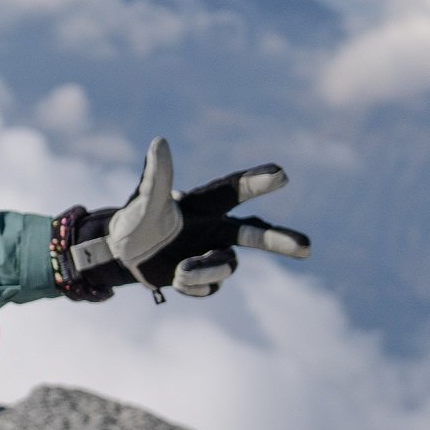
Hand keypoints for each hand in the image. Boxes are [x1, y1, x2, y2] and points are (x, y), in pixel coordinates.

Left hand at [52, 141, 311, 300]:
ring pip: (227, 267)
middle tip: (307, 248)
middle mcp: (215, 229)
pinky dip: (194, 286)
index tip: (281, 174)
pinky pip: (211, 287)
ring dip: (207, 271)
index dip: (256, 182)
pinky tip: (177, 280)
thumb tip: (160, 141)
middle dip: (280, 240)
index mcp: (203, 205)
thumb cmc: (135, 219)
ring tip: (181, 272)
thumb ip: (157, 175)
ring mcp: (212, 254)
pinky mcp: (204, 278)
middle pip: (254, 234)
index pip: (233, 190)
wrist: (122, 254)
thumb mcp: (144, 200)